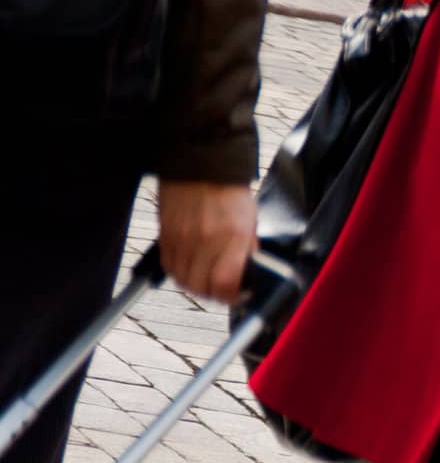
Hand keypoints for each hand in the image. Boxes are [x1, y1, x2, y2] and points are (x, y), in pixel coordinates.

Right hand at [158, 181, 255, 303]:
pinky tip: (190, 267)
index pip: (224, 283)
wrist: (201, 165)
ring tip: (206, 280)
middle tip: (222, 290)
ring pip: (182, 281)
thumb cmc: (229, 191)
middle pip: (200, 287)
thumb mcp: (251, 222)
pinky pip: (168, 266)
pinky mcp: (165, 235)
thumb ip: (248, 250)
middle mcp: (205, 240)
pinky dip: (179, 273)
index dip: (231, 296)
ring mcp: (182, 239)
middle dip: (214, 295)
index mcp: (232, 237)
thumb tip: (247, 275)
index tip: (238, 295)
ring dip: (195, 286)